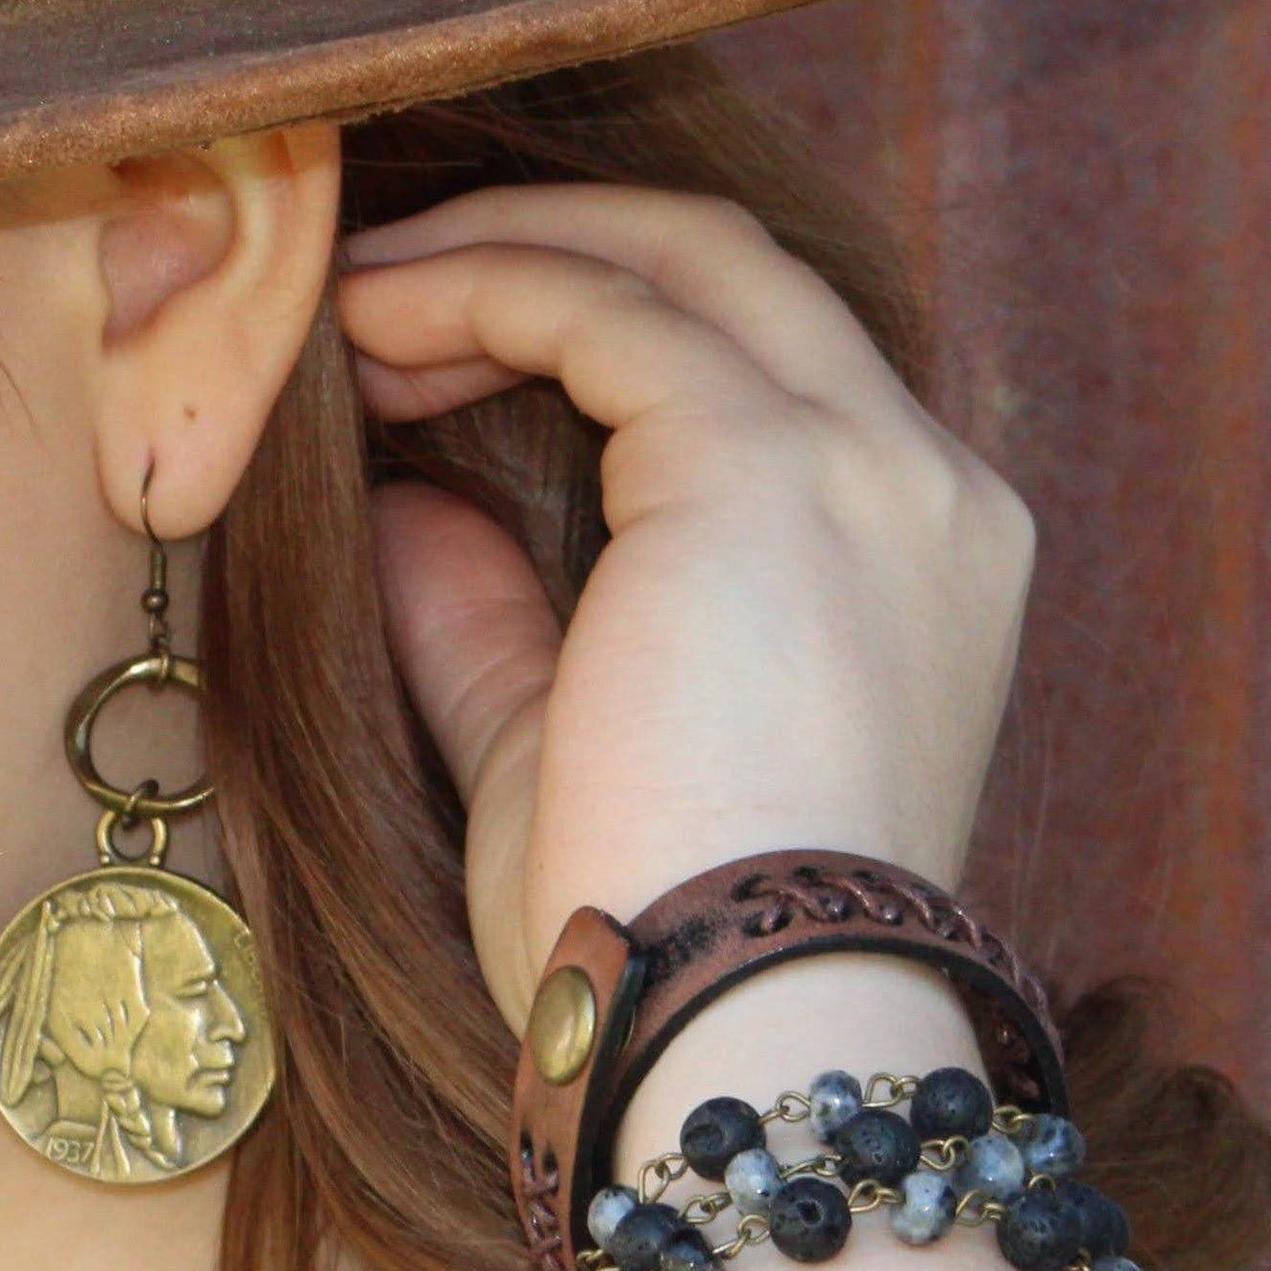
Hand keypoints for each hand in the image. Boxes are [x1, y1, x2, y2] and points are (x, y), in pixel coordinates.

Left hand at [332, 186, 1033, 1029]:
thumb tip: (405, 506)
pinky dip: (479, 293)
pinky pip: (604, 312)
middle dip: (545, 245)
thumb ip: (491, 618)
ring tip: (349, 305)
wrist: (731, 1024)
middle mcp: (922, 488)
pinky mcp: (768, 464)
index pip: (756, 368)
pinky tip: (368, 330)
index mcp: (909, 563)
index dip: (581, 326)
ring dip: (496, 258)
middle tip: (373, 281)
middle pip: (731, 272)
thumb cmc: (641, 938)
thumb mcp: (552, 749)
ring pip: (676, 261)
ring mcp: (865, 465)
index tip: (422, 351)